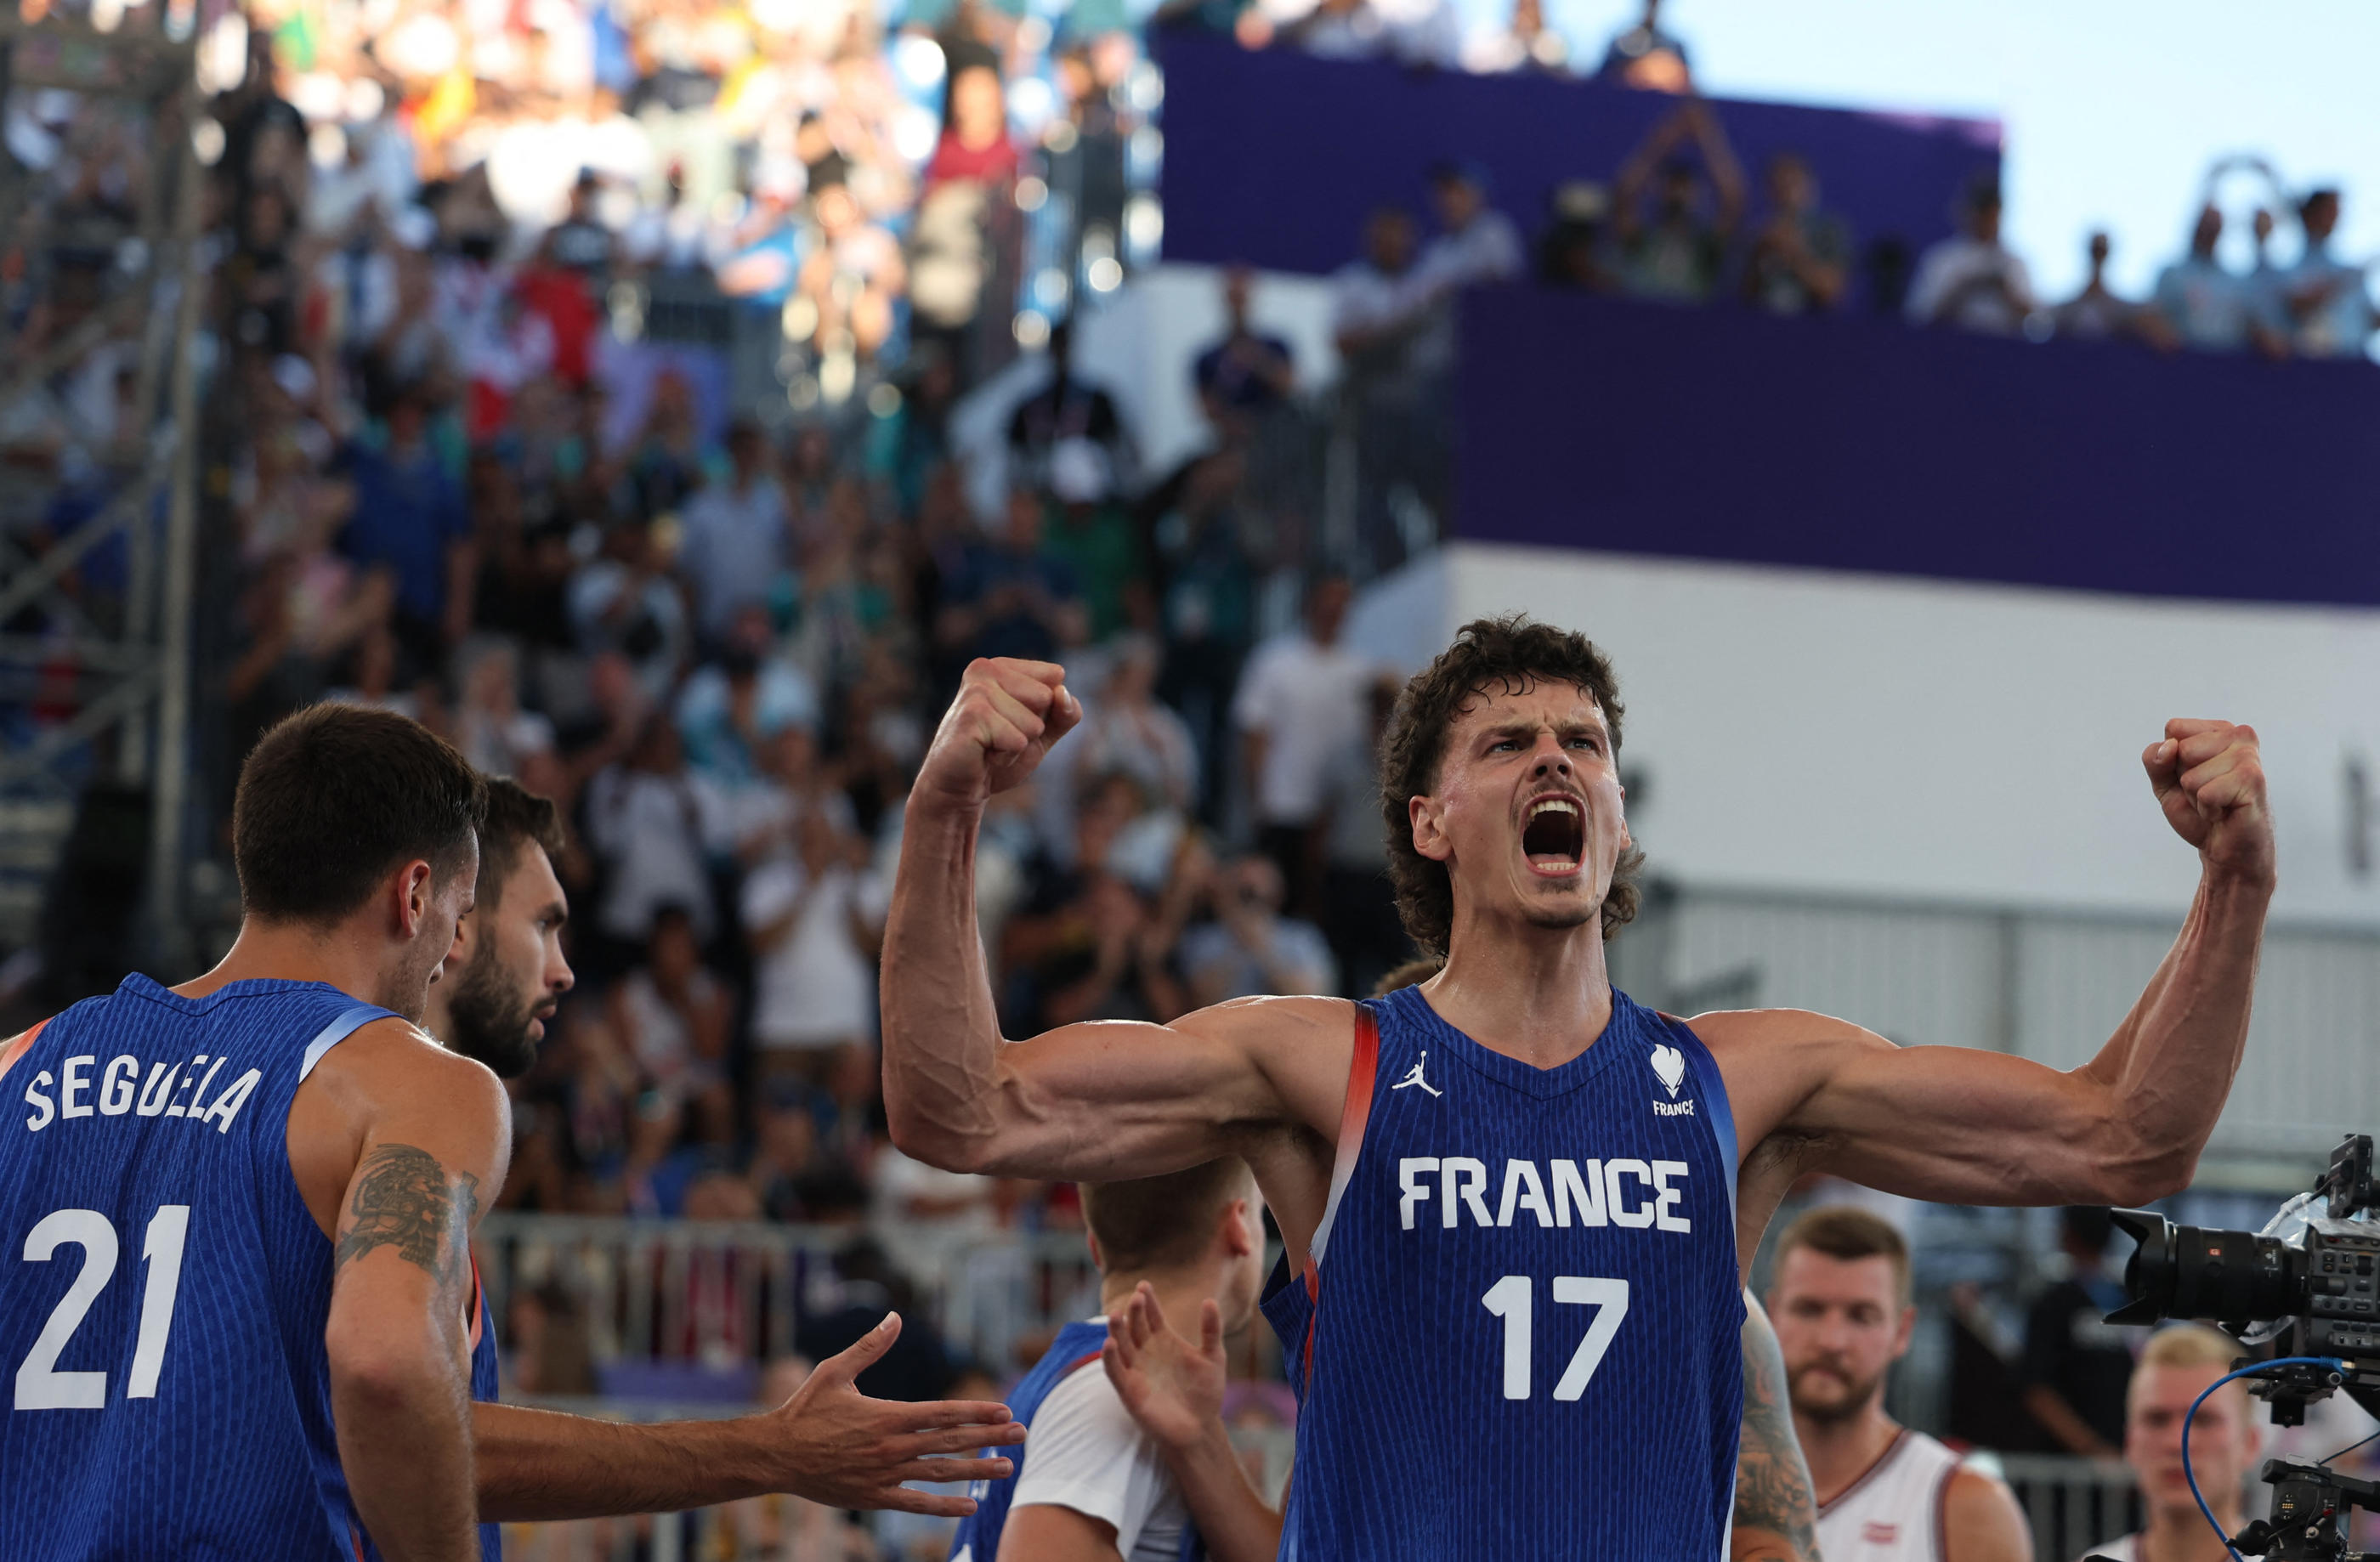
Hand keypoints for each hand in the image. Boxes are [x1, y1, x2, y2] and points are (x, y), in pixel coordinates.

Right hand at [761, 1313, 1025, 1515]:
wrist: (775, 1455)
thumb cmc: (805, 1410)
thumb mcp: (835, 1370)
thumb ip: (870, 1346)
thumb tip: (896, 1317)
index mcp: (888, 1415)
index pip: (944, 1413)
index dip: (977, 1411)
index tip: (1005, 1410)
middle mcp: (893, 1446)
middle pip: (951, 1442)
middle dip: (990, 1437)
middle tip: (1022, 1435)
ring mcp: (885, 1474)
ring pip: (941, 1473)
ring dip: (976, 1470)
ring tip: (1007, 1468)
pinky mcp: (874, 1497)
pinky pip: (916, 1504)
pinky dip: (945, 1507)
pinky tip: (970, 1507)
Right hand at [915, 658, 1079, 809]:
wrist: (959, 788)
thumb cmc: (997, 756)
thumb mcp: (1043, 732)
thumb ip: (1065, 711)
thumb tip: (1061, 692)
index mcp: (1001, 666)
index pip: (1055, 680)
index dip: (1044, 713)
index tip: (1013, 723)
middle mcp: (985, 669)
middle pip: (1046, 698)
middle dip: (1030, 729)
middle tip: (999, 738)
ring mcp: (976, 691)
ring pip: (1033, 724)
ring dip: (1017, 746)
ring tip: (990, 747)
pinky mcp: (971, 717)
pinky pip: (1018, 742)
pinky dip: (1006, 757)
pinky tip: (984, 756)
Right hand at [1101, 1283, 1227, 1455]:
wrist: (1200, 1428)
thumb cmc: (1205, 1392)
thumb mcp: (1213, 1357)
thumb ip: (1211, 1330)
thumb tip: (1209, 1300)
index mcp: (1163, 1340)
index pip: (1151, 1315)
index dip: (1148, 1300)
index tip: (1144, 1285)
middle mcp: (1146, 1351)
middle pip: (1135, 1326)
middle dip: (1134, 1312)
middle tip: (1136, 1298)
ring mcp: (1136, 1369)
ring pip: (1121, 1345)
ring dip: (1117, 1330)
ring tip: (1116, 1314)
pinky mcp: (1129, 1390)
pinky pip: (1115, 1371)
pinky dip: (1110, 1359)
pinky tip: (1109, 1344)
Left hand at [2143, 719, 2273, 884]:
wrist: (2227, 850)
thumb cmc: (2199, 813)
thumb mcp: (2164, 783)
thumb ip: (2155, 759)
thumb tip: (2169, 747)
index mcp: (2219, 730)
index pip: (2174, 729)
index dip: (2172, 761)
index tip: (2194, 778)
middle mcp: (2239, 736)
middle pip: (2181, 750)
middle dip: (2185, 780)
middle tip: (2207, 794)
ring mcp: (2249, 757)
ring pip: (2191, 776)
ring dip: (2197, 798)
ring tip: (2218, 804)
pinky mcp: (2254, 780)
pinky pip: (2205, 794)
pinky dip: (2207, 810)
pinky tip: (2225, 813)